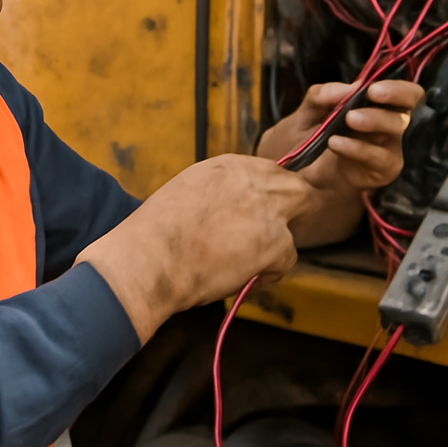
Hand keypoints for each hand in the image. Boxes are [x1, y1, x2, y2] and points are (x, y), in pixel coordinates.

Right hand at [75, 155, 313, 343]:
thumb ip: (220, 192)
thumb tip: (234, 207)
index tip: (264, 212)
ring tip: (248, 264)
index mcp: (228, 167)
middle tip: (273, 236)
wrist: (150, 258)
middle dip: (293, 212)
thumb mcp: (188, 191)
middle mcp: (252, 181)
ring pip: (294, 228)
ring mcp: (267, 211)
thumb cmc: (158, 233)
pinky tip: (244, 280)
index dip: (271, 194)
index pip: (270, 171)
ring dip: (276, 247)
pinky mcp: (274, 242)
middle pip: (296, 189)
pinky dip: (270, 274)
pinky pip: (288, 259)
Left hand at [256, 80, 423, 246]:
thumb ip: (321, 96)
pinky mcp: (383, 169)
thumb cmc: (306, 139)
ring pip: (396, 127)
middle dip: (393, 95)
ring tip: (348, 119)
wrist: (297, 177)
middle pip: (408, 103)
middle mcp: (386, 121)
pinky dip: (358, 148)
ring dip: (374, 119)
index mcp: (372, 102)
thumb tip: (348, 87)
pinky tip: (336, 144)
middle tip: (371, 93)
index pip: (401, 90)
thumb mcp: (305, 114)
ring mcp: (388, 146)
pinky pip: (379, 157)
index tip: (372, 87)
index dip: (396, 86)